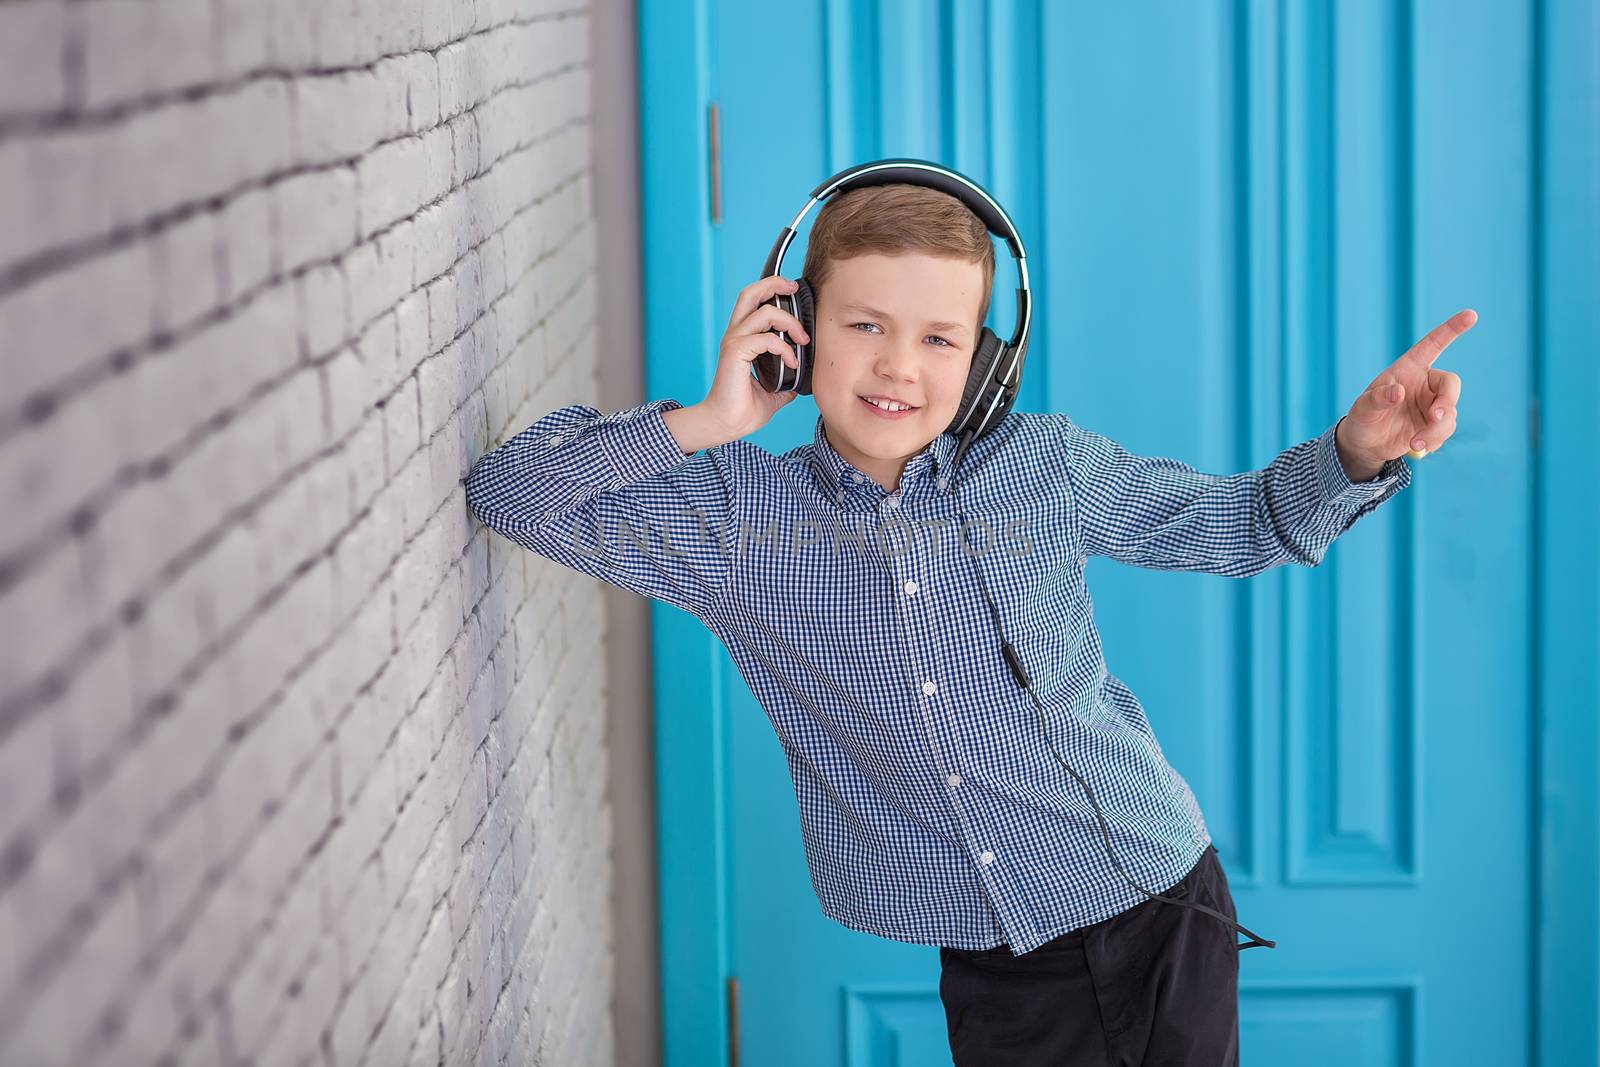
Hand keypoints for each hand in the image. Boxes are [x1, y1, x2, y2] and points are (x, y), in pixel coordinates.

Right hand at [694, 275, 810, 441]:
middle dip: (775, 284)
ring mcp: (734, 342)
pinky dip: (784, 348)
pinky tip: (792, 362)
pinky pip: (766, 339)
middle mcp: (735, 335)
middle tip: (794, 289)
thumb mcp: (774, 391)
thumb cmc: (744, 410)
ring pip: (764, 312)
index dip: (771, 290)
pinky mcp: (735, 352)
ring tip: (802, 340)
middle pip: (750, 293)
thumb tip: (802, 379)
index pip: (753, 302)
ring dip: (789, 322)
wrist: (726, 424)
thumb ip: (786, 379)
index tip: (792, 293)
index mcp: (741, 339)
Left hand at [1336, 308, 1473, 477]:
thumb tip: (1399, 391)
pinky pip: (1446, 429)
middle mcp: (1424, 384)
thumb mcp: (1363, 408)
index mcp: (1408, 369)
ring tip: (1415, 442)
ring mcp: (1431, 404)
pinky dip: (1435, 440)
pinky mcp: (1435, 423)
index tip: (1471, 315)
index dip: (1451, 329)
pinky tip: (1417, 446)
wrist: (1365, 444)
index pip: (1433, 344)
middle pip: (1451, 384)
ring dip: (1437, 429)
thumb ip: (1378, 398)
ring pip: (1450, 412)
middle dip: (1447, 401)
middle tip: (1436, 417)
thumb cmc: (1362, 418)